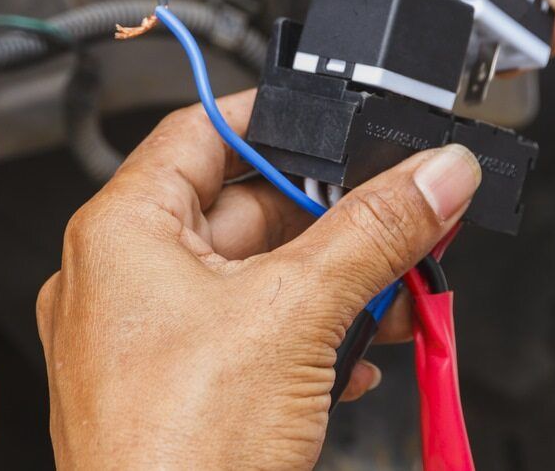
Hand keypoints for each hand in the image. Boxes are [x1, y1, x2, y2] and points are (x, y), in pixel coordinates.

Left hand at [36, 90, 480, 469]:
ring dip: (334, 282)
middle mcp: (124, 281)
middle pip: (246, 210)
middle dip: (332, 218)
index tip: (332, 118)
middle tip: (396, 212)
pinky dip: (310, 335)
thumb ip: (375, 232)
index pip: (200, 133)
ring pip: (259, 278)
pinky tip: (357, 359)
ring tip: (393, 290)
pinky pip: (254, 334)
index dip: (271, 117)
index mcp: (122, 235)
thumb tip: (433, 176)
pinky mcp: (183, 389)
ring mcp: (151, 340)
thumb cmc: (175, 458)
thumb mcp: (297, 314)